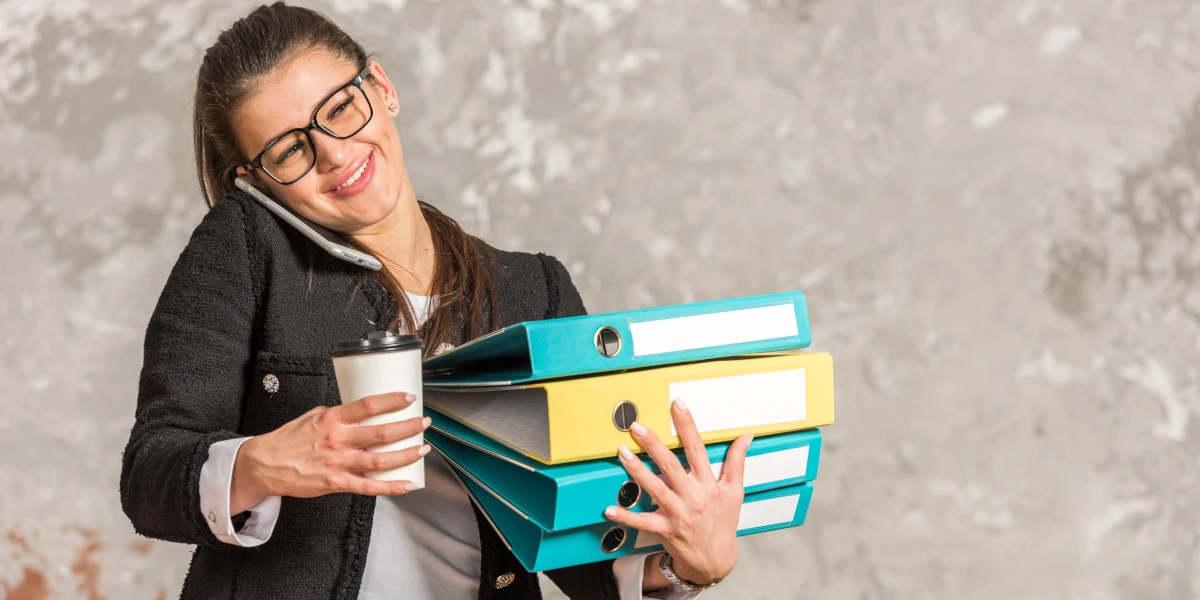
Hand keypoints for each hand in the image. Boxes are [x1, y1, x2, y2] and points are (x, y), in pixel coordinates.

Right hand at [230, 392, 430, 512]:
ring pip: (380, 461)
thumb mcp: (314, 416)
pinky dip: (392, 487)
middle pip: (381, 433)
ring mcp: (338, 463)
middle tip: (424, 423)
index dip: (392, 401)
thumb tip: (362, 412)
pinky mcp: (337, 483)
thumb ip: (339, 415)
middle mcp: (338, 440)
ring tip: (423, 449)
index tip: (409, 397)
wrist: (266, 464)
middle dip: (408, 427)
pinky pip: (370, 487)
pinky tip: (409, 484)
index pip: (368, 405)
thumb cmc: (290, 439)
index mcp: (333, 419)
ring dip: (406, 455)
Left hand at [603, 398, 750, 585]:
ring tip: (621, 453)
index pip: (698, 449)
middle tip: (638, 427)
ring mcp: (678, 513)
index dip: (687, 425)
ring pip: (655, 488)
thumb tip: (746, 436)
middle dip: (653, 444)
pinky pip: (642, 522)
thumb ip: (737, 462)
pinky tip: (609, 509)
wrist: (716, 561)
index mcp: (709, 484)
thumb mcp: (735, 492)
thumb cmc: (723, 523)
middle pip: (671, 465)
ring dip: (636, 470)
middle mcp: (693, 496)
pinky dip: (625, 516)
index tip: (677, 405)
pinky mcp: (665, 529)